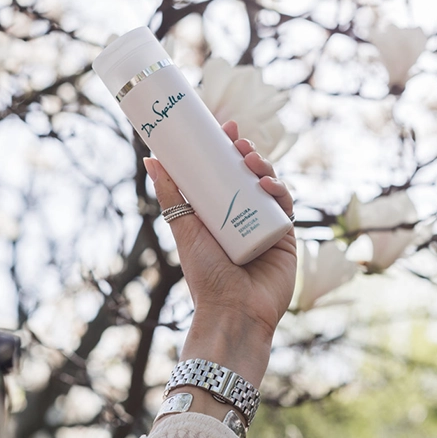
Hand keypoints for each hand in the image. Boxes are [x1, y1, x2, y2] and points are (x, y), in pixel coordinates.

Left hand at [144, 121, 296, 385]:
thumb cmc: (205, 276)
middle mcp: (244, 215)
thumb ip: (170, 195)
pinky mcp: (285, 236)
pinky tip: (266, 182)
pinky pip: (285, 206)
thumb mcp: (184, 228)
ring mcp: (266, 224)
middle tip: (236, 139)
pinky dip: (279, 190)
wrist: (233, 312)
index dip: (227, 148)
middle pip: (250, 174)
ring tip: (249, 158)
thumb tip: (150, 158)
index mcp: (220, 212)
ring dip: (263, 165)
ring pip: (270, 185)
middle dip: (246, 151)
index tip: (224, 126)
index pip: (226, 172)